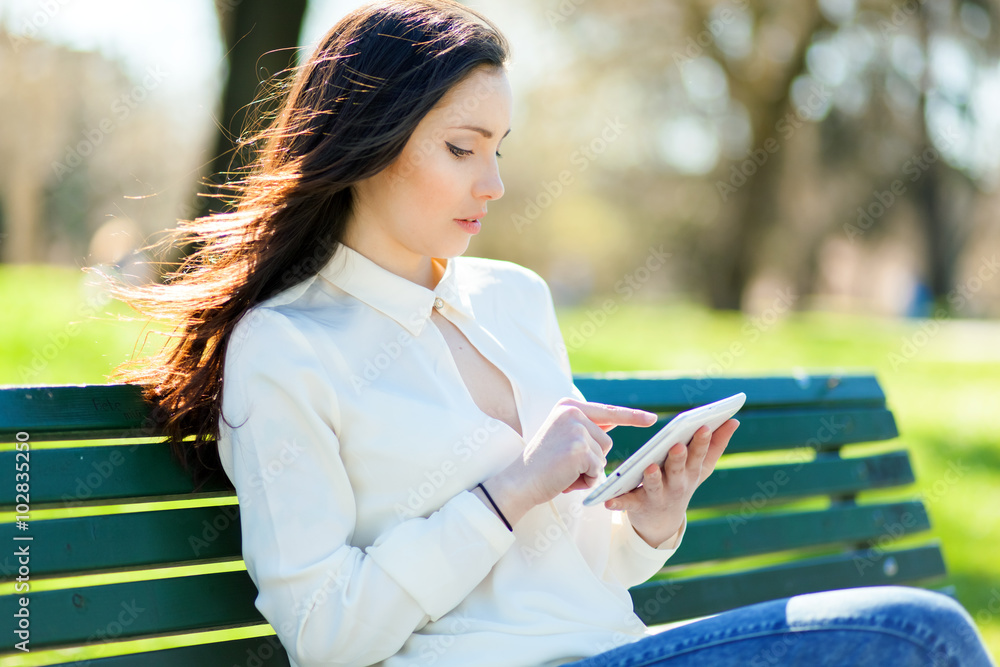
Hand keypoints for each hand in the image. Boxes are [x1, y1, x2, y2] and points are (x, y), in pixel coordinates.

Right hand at [485, 398, 657, 525]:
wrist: (520, 482)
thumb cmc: (543, 464)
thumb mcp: (565, 438)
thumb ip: (588, 428)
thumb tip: (617, 421)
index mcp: (569, 406)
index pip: (607, 411)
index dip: (632, 417)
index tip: (652, 419)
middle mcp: (572, 413)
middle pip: (606, 440)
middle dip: (592, 458)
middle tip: (564, 464)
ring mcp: (576, 429)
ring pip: (603, 456)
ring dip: (589, 470)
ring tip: (565, 470)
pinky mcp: (578, 449)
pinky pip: (597, 469)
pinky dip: (585, 480)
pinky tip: (566, 478)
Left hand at [605, 418, 739, 547]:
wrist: (663, 521)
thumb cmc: (683, 483)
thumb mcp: (701, 468)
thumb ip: (717, 445)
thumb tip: (734, 421)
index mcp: (691, 472)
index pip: (698, 455)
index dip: (701, 442)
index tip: (704, 427)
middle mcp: (677, 485)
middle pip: (677, 470)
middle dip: (678, 458)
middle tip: (677, 445)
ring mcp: (657, 496)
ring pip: (655, 486)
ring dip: (653, 478)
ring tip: (650, 468)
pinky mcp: (638, 506)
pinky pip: (627, 504)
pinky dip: (619, 503)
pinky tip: (609, 502)